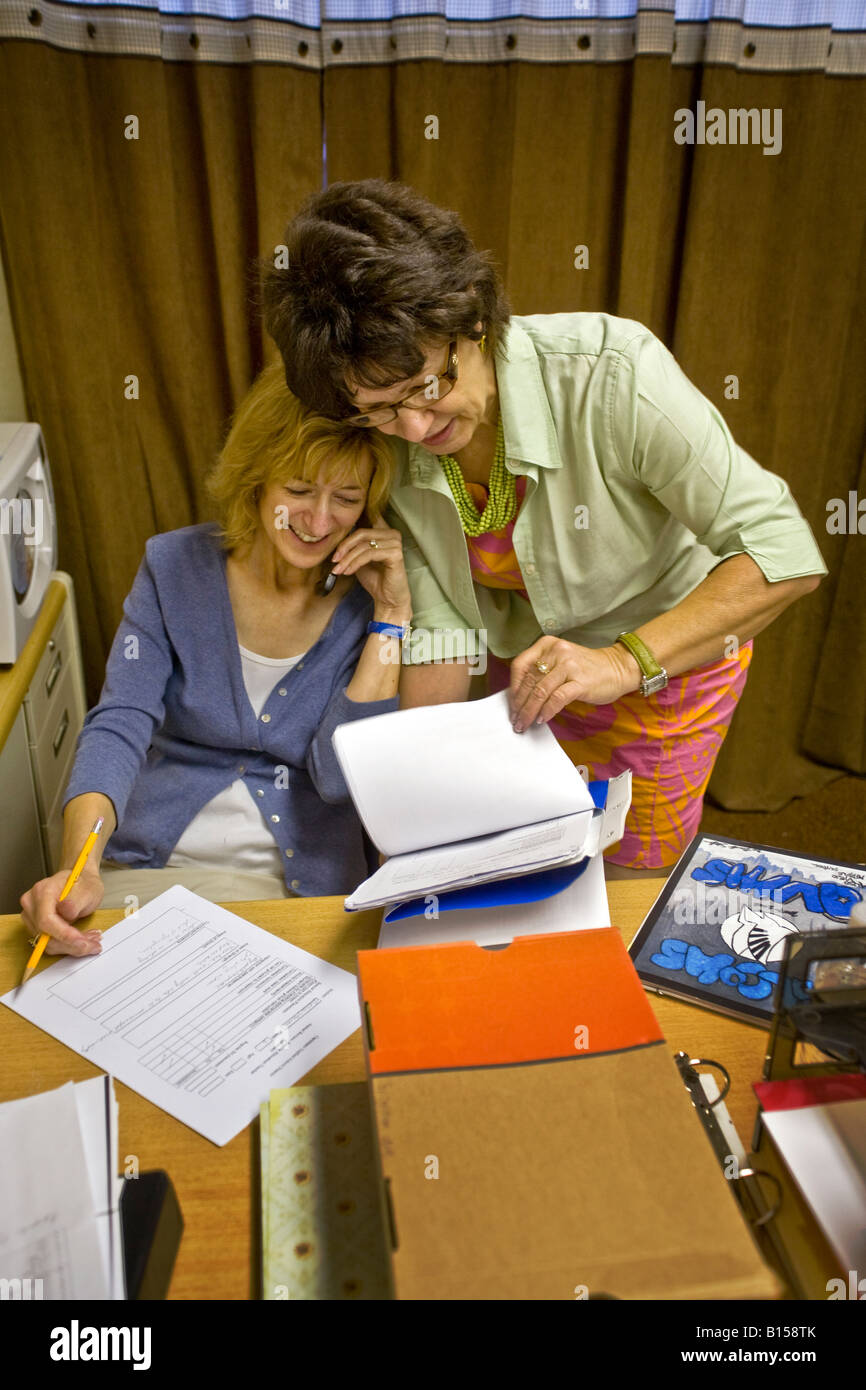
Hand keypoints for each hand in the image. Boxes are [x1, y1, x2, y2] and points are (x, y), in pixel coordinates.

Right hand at [20, 867, 104, 957]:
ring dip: (72, 946)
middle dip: (72, 944)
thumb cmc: (84, 883)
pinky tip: (82, 939)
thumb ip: (75, 901)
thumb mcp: (87, 889)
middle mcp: (31, 904)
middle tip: (94, 944)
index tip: (81, 941)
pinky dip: (68, 945)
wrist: (81, 881)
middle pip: (46, 935)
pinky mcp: (36, 926)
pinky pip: (50, 943)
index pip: (46, 920)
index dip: (63, 934)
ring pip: (48, 943)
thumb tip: (65, 911)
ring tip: (91, 940)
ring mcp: (31, 916)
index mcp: (42, 891)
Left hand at [329, 516, 411, 617]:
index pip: (361, 525)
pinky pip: (369, 554)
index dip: (347, 535)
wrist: (387, 599)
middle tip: (334, 561)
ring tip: (339, 570)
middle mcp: (392, 534)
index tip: (335, 552)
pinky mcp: (396, 554)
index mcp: (385, 531)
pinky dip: (355, 563)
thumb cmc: (375, 578)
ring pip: (363, 545)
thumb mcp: (359, 558)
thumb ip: (353, 545)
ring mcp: (395, 543)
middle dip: (344, 548)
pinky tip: (348, 572)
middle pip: (361, 533)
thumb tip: (335, 536)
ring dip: (348, 558)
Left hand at [509, 639, 638, 731]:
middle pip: (529, 681)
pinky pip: (557, 699)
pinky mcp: (580, 681)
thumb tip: (520, 697)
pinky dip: (547, 711)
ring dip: (529, 711)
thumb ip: (541, 672)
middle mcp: (556, 652)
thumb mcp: (559, 662)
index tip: (512, 705)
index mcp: (547, 645)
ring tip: (525, 723)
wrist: (617, 668)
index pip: (520, 666)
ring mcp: (569, 666)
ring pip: (540, 691)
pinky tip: (542, 719)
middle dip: (519, 704)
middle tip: (516, 720)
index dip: (513, 688)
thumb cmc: (586, 668)